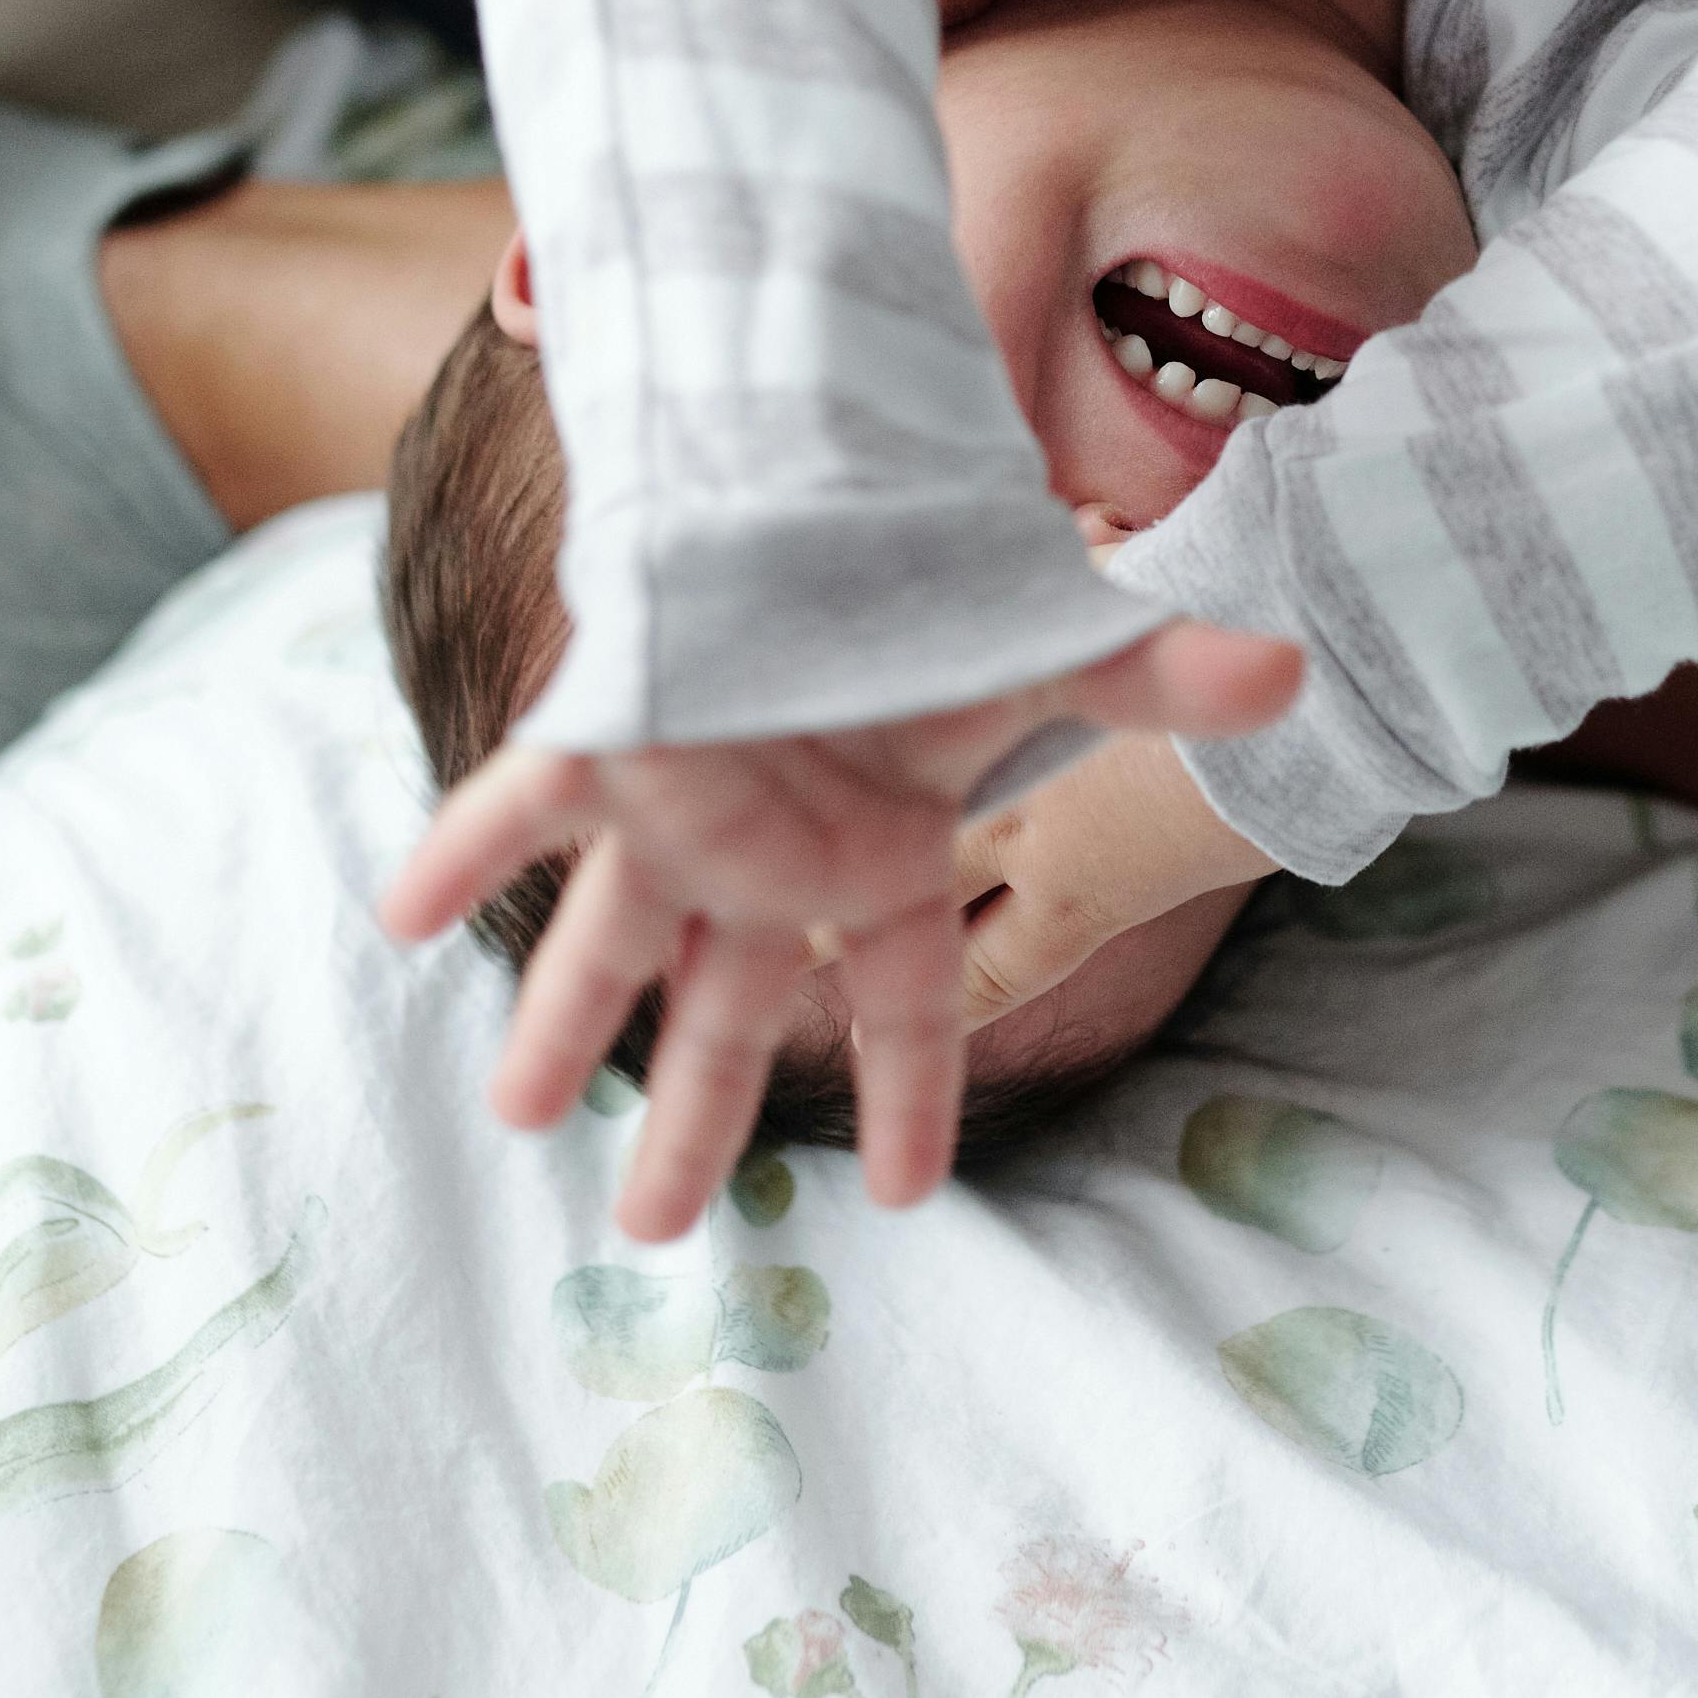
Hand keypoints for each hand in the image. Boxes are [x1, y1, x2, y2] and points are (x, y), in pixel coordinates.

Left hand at [379, 618, 1299, 1235]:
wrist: (829, 466)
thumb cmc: (936, 572)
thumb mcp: (1051, 638)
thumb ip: (1159, 675)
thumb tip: (1296, 668)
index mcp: (873, 859)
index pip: (899, 1005)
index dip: (906, 1099)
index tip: (906, 1202)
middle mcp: (768, 855)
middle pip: (727, 1014)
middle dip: (689, 1117)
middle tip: (653, 1231)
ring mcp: (678, 802)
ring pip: (612, 936)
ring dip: (558, 1018)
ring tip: (514, 1111)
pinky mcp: (606, 731)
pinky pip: (519, 805)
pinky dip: (463, 857)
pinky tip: (401, 912)